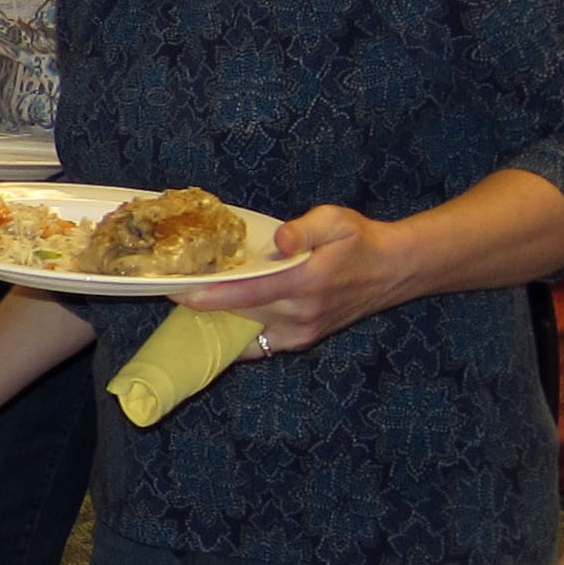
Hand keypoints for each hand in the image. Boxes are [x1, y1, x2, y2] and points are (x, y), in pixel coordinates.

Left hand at [169, 204, 416, 351]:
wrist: (393, 271)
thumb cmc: (360, 241)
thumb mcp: (337, 220)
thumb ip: (306, 227)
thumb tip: (280, 240)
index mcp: (306, 283)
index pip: (247, 294)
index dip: (207, 294)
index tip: (174, 290)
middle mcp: (300, 315)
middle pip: (238, 315)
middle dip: (202, 306)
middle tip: (170, 289)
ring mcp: (301, 332)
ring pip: (245, 333)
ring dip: (216, 322)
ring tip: (187, 304)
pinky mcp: (302, 340)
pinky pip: (260, 345)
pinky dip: (236, 335)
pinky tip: (216, 319)